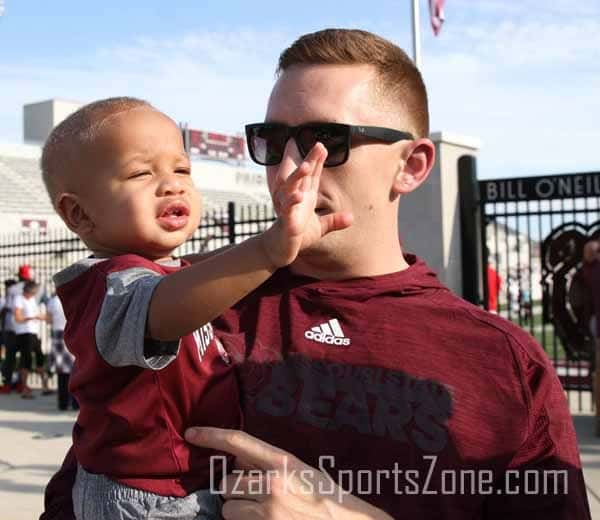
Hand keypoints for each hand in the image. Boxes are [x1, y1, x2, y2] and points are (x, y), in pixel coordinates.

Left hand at [184, 427, 391, 519]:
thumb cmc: (326, 496)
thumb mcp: (300, 470)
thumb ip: (269, 463)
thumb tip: (238, 458)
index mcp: (282, 461)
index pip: (239, 441)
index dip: (212, 435)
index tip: (191, 433)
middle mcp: (272, 483)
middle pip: (229, 482)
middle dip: (237, 490)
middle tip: (258, 495)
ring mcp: (268, 510)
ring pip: (229, 507)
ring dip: (239, 510)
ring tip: (264, 512)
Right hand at [261, 143, 352, 267]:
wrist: (278, 249)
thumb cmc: (297, 235)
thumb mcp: (319, 228)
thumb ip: (334, 221)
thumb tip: (351, 218)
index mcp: (304, 197)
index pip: (312, 176)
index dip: (316, 161)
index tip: (322, 146)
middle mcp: (295, 199)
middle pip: (303, 177)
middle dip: (310, 161)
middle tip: (319, 145)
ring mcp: (289, 209)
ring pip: (291, 188)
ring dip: (299, 176)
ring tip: (308, 165)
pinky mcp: (286, 222)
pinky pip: (288, 210)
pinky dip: (292, 202)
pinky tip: (299, 196)